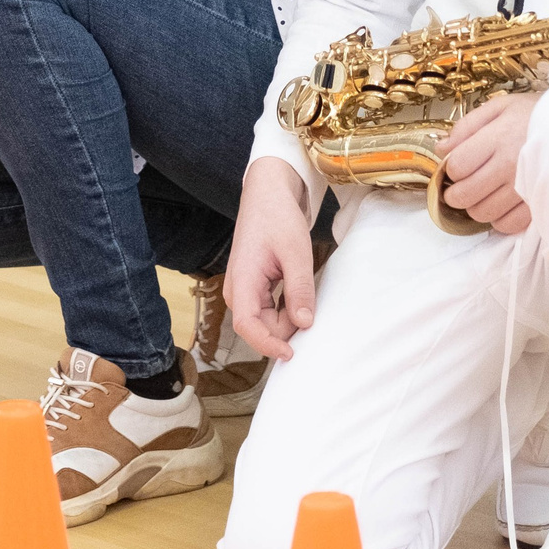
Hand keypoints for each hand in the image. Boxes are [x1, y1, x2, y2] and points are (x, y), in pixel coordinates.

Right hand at [226, 157, 318, 360]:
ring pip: (268, 321)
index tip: (291, 353)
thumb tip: (305, 324)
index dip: (267, 344)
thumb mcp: (295, 252)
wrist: (267, 195)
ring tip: (305, 292)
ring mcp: (244, 291)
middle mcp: (237, 291)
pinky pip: (270, 311)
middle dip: (288, 326)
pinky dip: (288, 309)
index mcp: (241, 281)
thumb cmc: (278, 217)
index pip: (247, 326)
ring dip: (289, 317)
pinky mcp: (253, 289)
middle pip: (261, 327)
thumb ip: (299, 289)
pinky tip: (299, 294)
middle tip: (311, 302)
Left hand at [438, 91, 540, 234]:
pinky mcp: (538, 205)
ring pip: (482, 213)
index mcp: (498, 137)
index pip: (457, 166)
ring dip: (476, 207)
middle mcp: (509, 165)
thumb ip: (467, 126)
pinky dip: (499, 219)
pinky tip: (502, 204)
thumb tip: (441, 149)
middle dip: (456, 193)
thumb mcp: (501, 106)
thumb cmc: (537, 114)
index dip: (451, 169)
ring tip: (484, 194)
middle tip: (462, 186)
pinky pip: (507, 225)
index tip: (458, 166)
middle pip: (465, 195)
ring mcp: (525, 188)